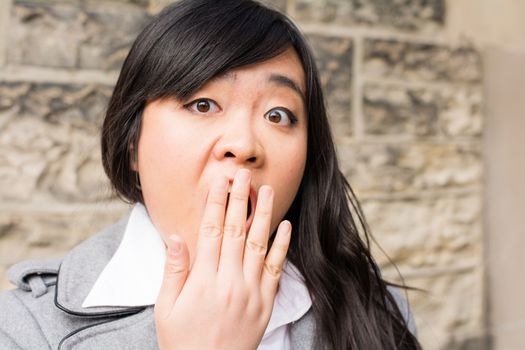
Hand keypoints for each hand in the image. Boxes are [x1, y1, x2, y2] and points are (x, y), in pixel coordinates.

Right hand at [154, 168, 291, 349]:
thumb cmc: (183, 341)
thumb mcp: (167, 309)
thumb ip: (174, 271)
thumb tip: (176, 237)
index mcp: (204, 280)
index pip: (211, 231)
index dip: (216, 204)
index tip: (220, 182)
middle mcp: (230, 281)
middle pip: (236, 231)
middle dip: (240, 200)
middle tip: (243, 175)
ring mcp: (252, 291)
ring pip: (259, 244)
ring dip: (264, 215)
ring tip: (266, 191)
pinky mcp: (266, 303)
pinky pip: (276, 269)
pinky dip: (282, 246)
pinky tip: (285, 226)